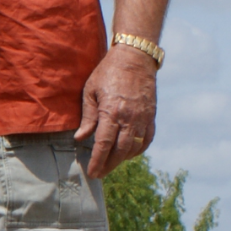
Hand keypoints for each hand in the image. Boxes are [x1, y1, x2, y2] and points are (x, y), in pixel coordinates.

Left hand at [76, 44, 157, 178]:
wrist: (135, 57)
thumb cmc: (108, 72)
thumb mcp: (90, 91)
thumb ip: (87, 117)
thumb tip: (80, 138)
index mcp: (111, 112)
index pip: (103, 145)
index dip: (98, 161)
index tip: (92, 173)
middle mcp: (129, 118)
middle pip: (120, 151)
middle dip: (109, 165)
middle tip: (100, 173)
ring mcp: (143, 118)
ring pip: (134, 147)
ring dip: (123, 159)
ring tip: (111, 164)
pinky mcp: (151, 115)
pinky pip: (147, 139)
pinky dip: (139, 149)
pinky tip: (129, 153)